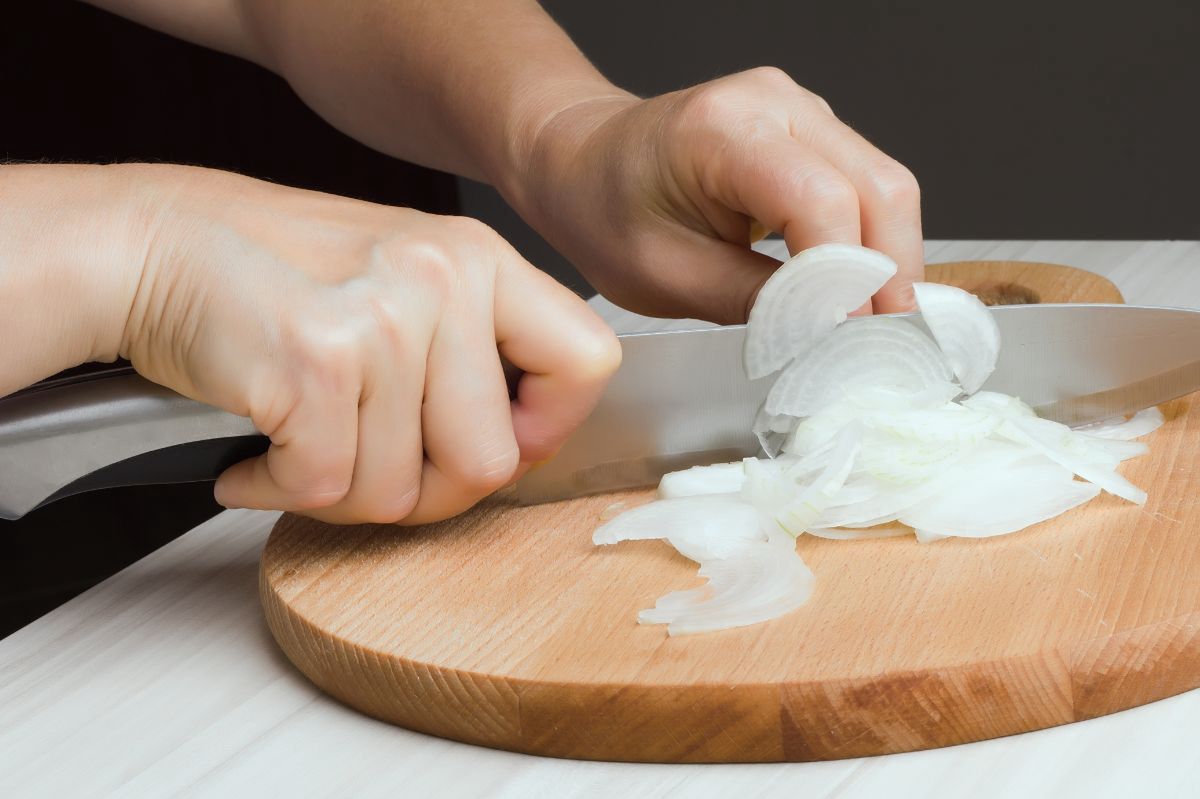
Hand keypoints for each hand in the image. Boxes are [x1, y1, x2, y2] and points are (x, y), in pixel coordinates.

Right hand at [122, 166, 619, 523]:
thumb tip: (525, 445)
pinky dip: (280, 490)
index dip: (549, 427)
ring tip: (303, 444)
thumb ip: (475, 350)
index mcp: (479, 258)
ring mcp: (384, 318)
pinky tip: (258, 456)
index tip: (497, 440)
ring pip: (401, 491)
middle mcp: (443, 279)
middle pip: (491, 462)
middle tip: (370, 468)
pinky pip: (325, 489)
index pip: (590, 363)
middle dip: (426, 492)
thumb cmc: (273, 272)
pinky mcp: (316, 362)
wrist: (149, 245)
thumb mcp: (403, 279)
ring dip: (342, 492)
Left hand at [508, 68, 922, 323]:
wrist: (580, 160)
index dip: (847, 276)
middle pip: (879, 186)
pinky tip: (858, 287)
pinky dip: (871, 239)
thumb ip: (755, 303)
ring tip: (875, 324)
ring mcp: (798, 107)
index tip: (851, 338)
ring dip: (889, 258)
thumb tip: (830, 330)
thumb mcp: (665, 277)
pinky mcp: (810, 128)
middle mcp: (773, 101)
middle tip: (884, 344)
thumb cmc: (604, 210)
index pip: (821, 200)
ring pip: (887, 184)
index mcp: (720, 129)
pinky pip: (867, 182)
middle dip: (889, 273)